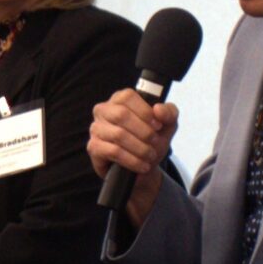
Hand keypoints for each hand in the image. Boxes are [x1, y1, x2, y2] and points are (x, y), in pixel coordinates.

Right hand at [88, 90, 179, 225]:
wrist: (143, 166)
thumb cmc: (151, 140)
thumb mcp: (167, 125)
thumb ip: (169, 113)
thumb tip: (158, 109)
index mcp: (119, 99)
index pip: (127, 96)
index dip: (145, 111)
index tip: (158, 126)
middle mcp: (103, 110)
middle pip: (121, 114)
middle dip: (144, 131)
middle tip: (155, 142)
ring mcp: (96, 129)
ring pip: (118, 134)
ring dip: (140, 148)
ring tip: (150, 156)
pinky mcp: (94, 147)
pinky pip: (113, 151)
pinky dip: (132, 160)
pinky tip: (142, 165)